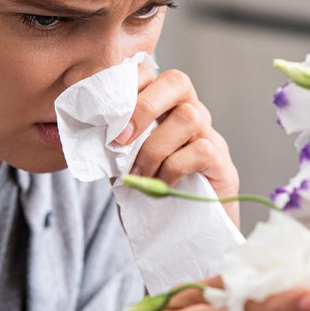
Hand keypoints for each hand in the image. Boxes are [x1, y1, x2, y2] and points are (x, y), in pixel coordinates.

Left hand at [116, 66, 239, 226]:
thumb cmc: (154, 197)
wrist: (185, 236)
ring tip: (138, 173)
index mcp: (164, 109)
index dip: (125, 85)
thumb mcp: (124, 167)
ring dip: (154, 146)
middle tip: (120, 139)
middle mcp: (191, 114)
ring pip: (188, 116)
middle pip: (177, 81)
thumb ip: (112, 147)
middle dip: (144, 105)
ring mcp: (210, 136)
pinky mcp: (222, 163)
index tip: (102, 115)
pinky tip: (160, 187)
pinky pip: (200, 150)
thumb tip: (87, 132)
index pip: (149, 74)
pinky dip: (172, 168)